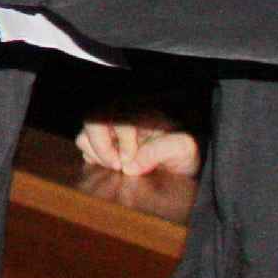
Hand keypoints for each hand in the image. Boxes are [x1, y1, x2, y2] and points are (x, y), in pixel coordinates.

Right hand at [80, 119, 200, 177]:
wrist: (192, 155)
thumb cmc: (189, 148)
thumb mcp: (183, 149)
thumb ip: (158, 152)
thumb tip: (129, 166)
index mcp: (141, 111)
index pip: (117, 120)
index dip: (120, 143)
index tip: (129, 163)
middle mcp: (122, 115)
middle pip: (93, 120)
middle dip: (100, 147)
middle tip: (115, 166)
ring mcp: (113, 127)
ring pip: (85, 132)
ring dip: (95, 152)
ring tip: (113, 165)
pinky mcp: (108, 139)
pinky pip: (86, 143)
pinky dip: (93, 155)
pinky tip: (110, 164)